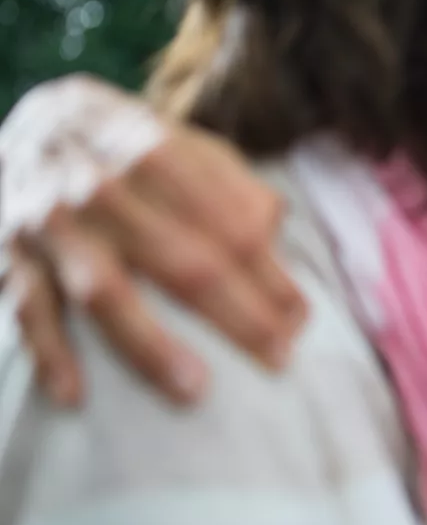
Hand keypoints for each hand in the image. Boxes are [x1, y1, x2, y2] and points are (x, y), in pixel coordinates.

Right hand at [0, 75, 304, 405]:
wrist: (17, 128)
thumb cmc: (118, 145)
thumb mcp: (175, 137)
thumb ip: (226, 178)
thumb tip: (276, 224)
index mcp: (150, 148)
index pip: (223, 219)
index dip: (266, 270)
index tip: (300, 316)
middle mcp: (99, 185)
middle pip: (179, 259)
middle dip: (235, 313)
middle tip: (278, 357)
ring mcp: (48, 223)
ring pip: (104, 289)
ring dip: (150, 343)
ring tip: (195, 389)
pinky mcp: (6, 256)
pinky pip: (27, 308)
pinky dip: (49, 351)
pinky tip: (76, 396)